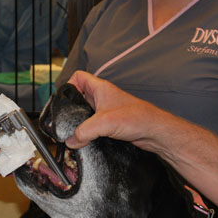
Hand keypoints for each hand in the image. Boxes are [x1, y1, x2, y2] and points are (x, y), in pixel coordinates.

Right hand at [64, 70, 180, 154]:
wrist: (154, 132)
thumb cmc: (137, 118)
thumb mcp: (104, 123)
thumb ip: (84, 132)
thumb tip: (70, 140)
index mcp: (100, 88)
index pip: (79, 77)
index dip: (69, 85)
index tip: (63, 100)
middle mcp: (102, 97)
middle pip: (79, 97)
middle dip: (72, 109)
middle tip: (65, 119)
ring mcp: (106, 111)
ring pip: (86, 113)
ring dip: (81, 123)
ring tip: (75, 132)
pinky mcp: (111, 124)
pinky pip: (93, 126)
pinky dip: (89, 133)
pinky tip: (87, 141)